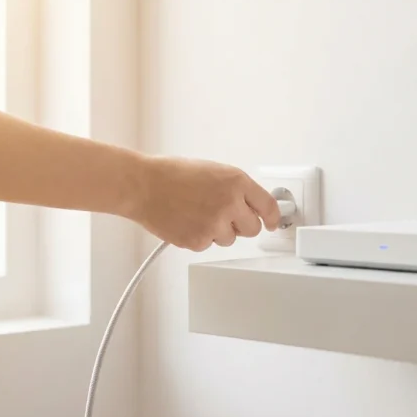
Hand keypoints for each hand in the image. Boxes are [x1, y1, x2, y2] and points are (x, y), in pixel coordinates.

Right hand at [128, 157, 279, 250]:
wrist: (143, 186)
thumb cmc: (172, 175)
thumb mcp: (213, 171)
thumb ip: (236, 188)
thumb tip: (252, 205)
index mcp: (236, 181)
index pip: (268, 206)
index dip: (272, 217)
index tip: (272, 223)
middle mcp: (230, 203)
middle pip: (252, 229)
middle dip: (241, 225)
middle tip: (224, 217)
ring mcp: (215, 224)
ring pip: (230, 239)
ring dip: (219, 232)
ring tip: (197, 214)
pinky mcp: (199, 241)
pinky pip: (209, 245)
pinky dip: (200, 238)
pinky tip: (187, 221)